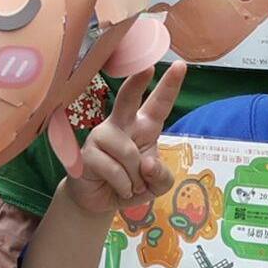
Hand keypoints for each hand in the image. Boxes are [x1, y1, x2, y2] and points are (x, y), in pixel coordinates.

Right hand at [53, 58, 184, 218]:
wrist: (100, 201)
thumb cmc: (132, 185)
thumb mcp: (158, 185)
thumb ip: (162, 175)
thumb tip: (147, 163)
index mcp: (143, 127)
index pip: (158, 105)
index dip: (169, 86)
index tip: (180, 66)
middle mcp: (121, 125)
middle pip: (128, 100)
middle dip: (137, 83)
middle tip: (148, 67)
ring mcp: (101, 137)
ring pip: (129, 153)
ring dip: (136, 179)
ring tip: (131, 186)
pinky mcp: (87, 153)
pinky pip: (115, 170)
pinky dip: (123, 186)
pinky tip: (118, 189)